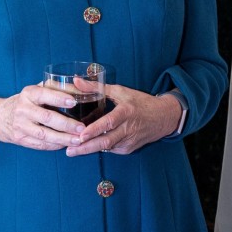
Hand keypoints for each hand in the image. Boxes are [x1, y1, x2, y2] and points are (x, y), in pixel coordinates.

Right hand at [0, 84, 84, 150]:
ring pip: (44, 134)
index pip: (44, 95)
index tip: (73, 102)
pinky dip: (54, 145)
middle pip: (46, 118)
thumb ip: (58, 88)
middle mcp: (23, 109)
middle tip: (81, 128)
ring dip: (62, 139)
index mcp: (28, 93)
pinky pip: (39, 144)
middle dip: (66, 124)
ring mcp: (20, 126)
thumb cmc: (27, 101)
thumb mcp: (38, 89)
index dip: (59, 98)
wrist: (1, 117)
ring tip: (77, 140)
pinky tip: (66, 144)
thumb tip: (81, 89)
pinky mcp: (20, 139)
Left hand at [66, 84, 181, 155]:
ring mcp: (129, 141)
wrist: (163, 117)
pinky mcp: (128, 149)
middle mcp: (128, 129)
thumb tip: (76, 81)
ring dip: (89, 150)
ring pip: (106, 148)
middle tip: (69, 150)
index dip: (94, 130)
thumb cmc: (141, 102)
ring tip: (72, 150)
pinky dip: (99, 148)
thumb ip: (97, 87)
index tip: (80, 136)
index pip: (108, 123)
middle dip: (86, 148)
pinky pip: (111, 150)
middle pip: (105, 141)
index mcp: (126, 112)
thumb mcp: (121, 91)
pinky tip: (87, 147)